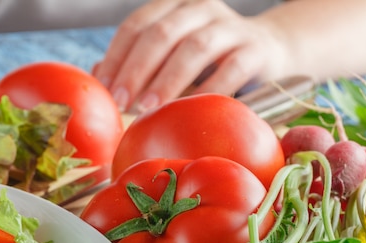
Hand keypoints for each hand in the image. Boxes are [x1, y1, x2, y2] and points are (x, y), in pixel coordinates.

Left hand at [93, 0, 283, 112]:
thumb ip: (136, 65)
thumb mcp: (169, 57)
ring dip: (167, 80)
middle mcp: (200, 9)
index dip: (116, 56)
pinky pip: (230, 69)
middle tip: (120, 100)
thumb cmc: (207, 60)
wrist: (269, 52)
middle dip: (136, 69)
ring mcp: (230, 26)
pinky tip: (191, 108)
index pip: (136, 25)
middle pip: (161, 34)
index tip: (103, 88)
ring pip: (194, 48)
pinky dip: (209, 90)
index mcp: (173, 6)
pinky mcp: (255, 49)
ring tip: (148, 106)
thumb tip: (96, 79)